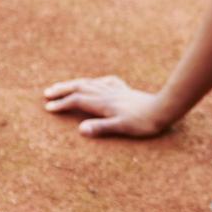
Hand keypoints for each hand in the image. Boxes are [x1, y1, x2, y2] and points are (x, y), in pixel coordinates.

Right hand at [43, 75, 170, 137]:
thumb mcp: (122, 128)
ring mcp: (116, 90)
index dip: (62, 104)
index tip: (48, 108)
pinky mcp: (125, 90)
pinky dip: (96, 81)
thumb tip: (80, 129)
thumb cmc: (144, 122)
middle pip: (80, 88)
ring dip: (75, 84)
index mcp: (103, 103)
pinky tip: (96, 83)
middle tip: (47, 93)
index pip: (77, 101)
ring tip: (64, 86)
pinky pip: (106, 82)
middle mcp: (107, 93)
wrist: (165, 109)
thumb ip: (101, 128)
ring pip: (91, 83)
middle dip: (62, 90)